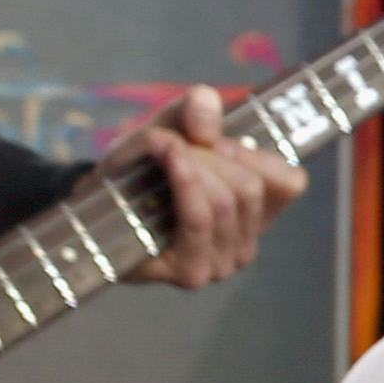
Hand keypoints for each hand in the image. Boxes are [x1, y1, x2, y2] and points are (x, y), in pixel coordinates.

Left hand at [98, 85, 306, 288]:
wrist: (93, 196)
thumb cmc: (140, 166)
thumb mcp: (170, 124)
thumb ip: (195, 108)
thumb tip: (206, 119)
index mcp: (257, 210)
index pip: (290, 182)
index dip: (253, 152)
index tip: (214, 140)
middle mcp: (246, 242)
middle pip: (250, 187)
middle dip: (210, 154)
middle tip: (174, 144)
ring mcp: (223, 263)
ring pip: (226, 200)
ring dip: (191, 164)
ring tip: (162, 151)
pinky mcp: (193, 273)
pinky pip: (200, 219)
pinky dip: (185, 182)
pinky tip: (169, 160)